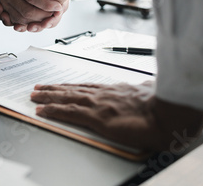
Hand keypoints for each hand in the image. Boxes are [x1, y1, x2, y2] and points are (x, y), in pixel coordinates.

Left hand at [30, 82, 202, 150]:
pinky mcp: (96, 117)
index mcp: (114, 90)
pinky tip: (42, 110)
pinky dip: (53, 111)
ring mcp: (97, 104)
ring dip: (47, 97)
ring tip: (34, 96)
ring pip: (65, 98)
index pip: (85, 86)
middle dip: (53, 89)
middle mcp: (102, 94)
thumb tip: (147, 86)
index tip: (59, 85)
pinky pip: (69, 113)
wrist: (168, 115)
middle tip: (37, 88)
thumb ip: (144, 89)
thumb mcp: (151, 92)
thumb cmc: (163, 106)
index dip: (69, 86)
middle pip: (71, 89)